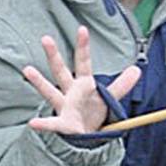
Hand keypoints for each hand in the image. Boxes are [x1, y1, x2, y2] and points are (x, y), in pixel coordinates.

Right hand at [24, 25, 141, 135]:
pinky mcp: (63, 124)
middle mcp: (70, 92)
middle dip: (54, 55)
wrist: (84, 136)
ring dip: (39, 81)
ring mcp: (64, 107)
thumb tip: (137, 69)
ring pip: (50, 91)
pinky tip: (33, 123)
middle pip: (61, 71)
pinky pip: (52, 124)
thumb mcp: (109, 98)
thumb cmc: (93, 113)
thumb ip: (122, 85)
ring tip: (27, 69)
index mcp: (83, 84)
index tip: (82, 28)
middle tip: (45, 38)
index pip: (83, 62)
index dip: (83, 46)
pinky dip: (43, 124)